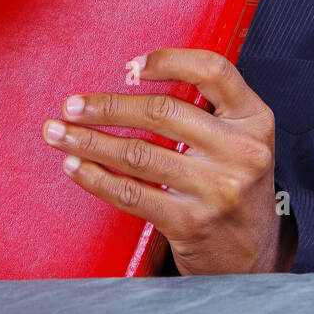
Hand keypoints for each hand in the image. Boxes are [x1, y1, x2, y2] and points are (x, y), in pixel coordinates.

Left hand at [41, 48, 297, 273]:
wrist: (252, 254)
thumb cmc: (232, 181)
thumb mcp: (239, 137)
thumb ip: (206, 106)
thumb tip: (132, 76)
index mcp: (254, 119)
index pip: (213, 70)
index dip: (169, 60)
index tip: (130, 66)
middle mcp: (241, 151)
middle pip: (161, 112)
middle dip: (106, 106)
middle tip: (71, 105)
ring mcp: (216, 189)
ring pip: (137, 154)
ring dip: (88, 141)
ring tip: (59, 133)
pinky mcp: (190, 222)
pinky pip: (131, 193)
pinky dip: (96, 178)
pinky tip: (76, 166)